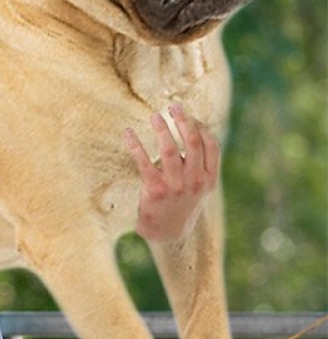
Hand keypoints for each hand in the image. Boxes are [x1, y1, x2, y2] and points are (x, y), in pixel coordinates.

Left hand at [124, 104, 219, 242]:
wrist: (168, 231)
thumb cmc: (183, 201)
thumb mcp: (200, 186)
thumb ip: (201, 163)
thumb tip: (193, 126)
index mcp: (209, 178)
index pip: (211, 146)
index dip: (201, 127)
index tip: (190, 116)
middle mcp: (195, 181)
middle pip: (193, 142)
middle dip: (183, 121)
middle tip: (173, 106)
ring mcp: (175, 186)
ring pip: (170, 150)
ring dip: (162, 129)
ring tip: (154, 116)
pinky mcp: (155, 189)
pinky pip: (144, 162)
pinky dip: (135, 145)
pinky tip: (128, 133)